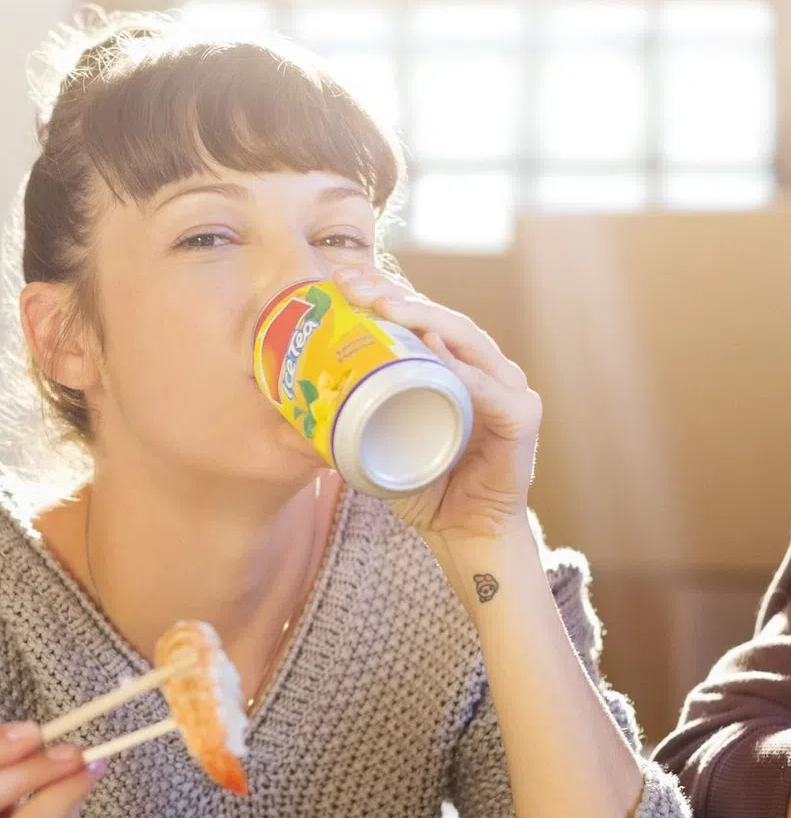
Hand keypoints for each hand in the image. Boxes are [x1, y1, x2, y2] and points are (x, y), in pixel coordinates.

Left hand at [334, 266, 540, 547]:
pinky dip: (464, 372)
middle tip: (352, 284)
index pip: (420, 318)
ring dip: (425, 318)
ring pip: (466, 341)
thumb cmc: (425, 487)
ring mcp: (507, 390)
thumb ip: (352, 421)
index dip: (383, 293)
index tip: (340, 282)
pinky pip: (491, 391)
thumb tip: (296, 401)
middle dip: (395, 294)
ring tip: (384, 305)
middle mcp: (484, 370)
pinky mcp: (521, 419)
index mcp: (454, 368)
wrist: (465, 536)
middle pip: (440, 319)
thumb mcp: (377, 445)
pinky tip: (435, 350)